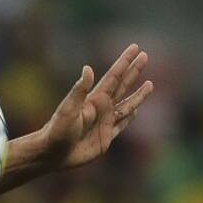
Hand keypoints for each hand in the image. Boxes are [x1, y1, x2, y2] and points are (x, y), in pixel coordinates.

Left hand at [37, 43, 153, 169]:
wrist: (52, 154)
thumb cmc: (57, 131)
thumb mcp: (68, 109)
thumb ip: (79, 91)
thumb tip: (88, 68)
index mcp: (94, 99)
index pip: (114, 76)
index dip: (124, 62)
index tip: (135, 48)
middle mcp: (101, 108)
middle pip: (122, 86)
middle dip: (133, 71)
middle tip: (145, 55)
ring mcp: (104, 122)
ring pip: (127, 105)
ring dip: (138, 95)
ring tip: (150, 84)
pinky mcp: (105, 138)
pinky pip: (121, 125)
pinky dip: (130, 117)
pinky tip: (136, 111)